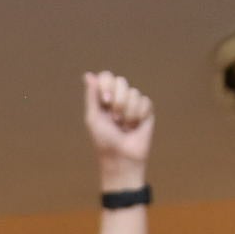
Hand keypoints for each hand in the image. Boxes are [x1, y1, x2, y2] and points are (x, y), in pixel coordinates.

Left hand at [84, 71, 154, 186]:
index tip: (105, 101)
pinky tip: (135, 126)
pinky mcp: (146, 111)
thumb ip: (92, 96)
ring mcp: (133, 104)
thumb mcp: (93, 118)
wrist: (122, 158)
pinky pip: (145, 102)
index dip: (107, 85)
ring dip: (128, 112)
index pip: (107, 77)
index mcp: (103, 98)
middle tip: (114, 118)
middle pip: (121, 81)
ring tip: (124, 126)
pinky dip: (138, 115)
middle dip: (117, 100)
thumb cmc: (104, 141)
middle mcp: (118, 98)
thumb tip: (88, 75)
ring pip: (134, 92)